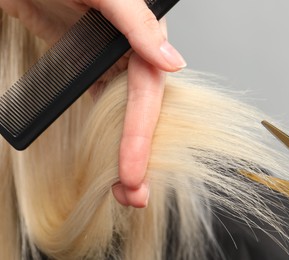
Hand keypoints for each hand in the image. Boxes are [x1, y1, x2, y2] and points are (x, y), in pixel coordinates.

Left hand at [0, 0, 185, 206]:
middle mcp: (131, 53)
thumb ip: (138, 24)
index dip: (141, 136)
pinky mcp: (88, 66)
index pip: (147, 94)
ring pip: (123, 114)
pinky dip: (107, 132)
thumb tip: (172, 63)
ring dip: (125, 150)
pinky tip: (108, 154)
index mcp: (142, 36)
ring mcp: (108, 61)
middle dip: (139, 155)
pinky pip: (102, 103)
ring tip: (122, 186)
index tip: (133, 173)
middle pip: (141, 111)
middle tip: (134, 194)